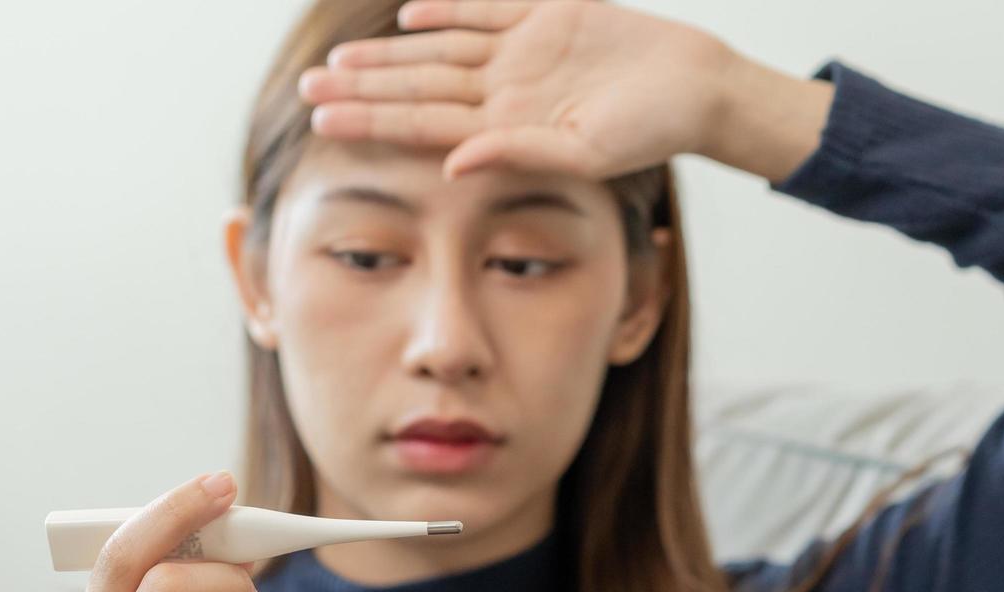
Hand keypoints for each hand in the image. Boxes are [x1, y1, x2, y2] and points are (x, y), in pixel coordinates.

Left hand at [297, 0, 740, 180]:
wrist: (698, 88)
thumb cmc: (649, 132)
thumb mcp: (584, 152)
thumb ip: (517, 153)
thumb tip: (453, 164)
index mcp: (504, 128)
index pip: (421, 123)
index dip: (371, 119)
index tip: (322, 122)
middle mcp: (503, 91)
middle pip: (417, 86)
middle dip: (362, 89)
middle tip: (305, 90)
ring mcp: (521, 53)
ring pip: (438, 50)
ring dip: (389, 55)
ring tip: (338, 62)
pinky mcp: (546, 14)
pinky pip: (485, 9)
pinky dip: (447, 9)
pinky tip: (407, 17)